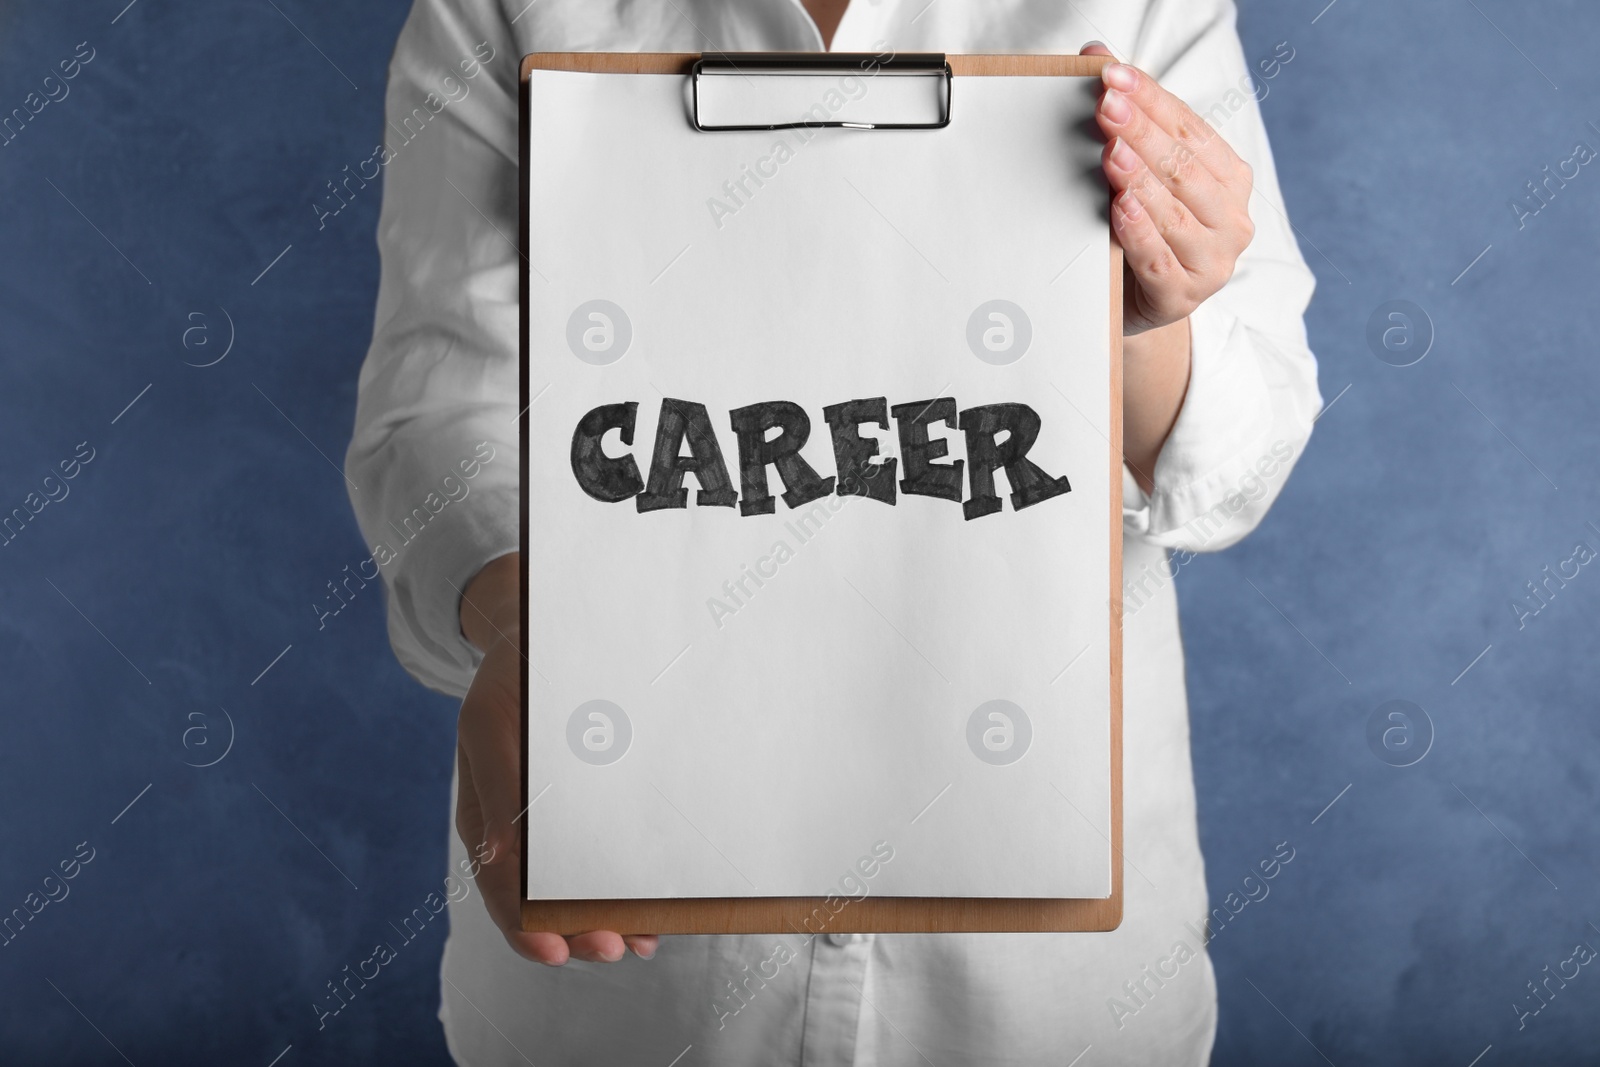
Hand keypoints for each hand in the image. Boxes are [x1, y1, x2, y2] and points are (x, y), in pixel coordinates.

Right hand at [457, 552, 658, 964]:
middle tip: (615, 949)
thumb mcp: (490, 721)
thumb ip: (495, 785)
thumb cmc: (514, 680)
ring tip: (640, 941)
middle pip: (543, 900)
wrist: (544, 634)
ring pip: (579, 889)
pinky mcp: (598, 808)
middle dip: (578, 933)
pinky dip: (629, 889)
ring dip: (608, 921)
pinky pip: (610, 857)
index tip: (555, 951)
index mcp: (488, 815)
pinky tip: (658, 915)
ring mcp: (561, 822)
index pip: (499, 885)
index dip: (524, 926)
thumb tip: (498, 854)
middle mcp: (524, 830)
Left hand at [1082, 43, 1255, 334]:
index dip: (1152, 100)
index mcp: (1229, 179)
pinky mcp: (1184, 296)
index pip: (1189, 129)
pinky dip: (1139, 232)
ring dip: (1141, 180)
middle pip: (1184, 167)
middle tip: (1108, 107)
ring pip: (1176, 213)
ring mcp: (1212, 261)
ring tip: (1111, 153)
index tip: (1113, 77)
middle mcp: (1231, 219)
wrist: (1135, 303)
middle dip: (1143, 133)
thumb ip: (1126, 118)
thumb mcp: (1136, 174)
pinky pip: (1159, 259)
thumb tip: (1095, 53)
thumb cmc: (1140, 230)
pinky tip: (1120, 209)